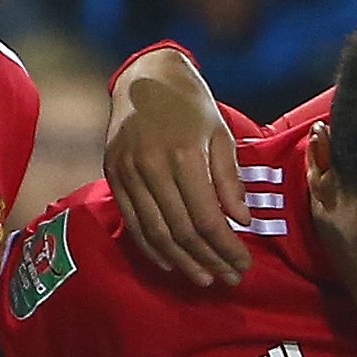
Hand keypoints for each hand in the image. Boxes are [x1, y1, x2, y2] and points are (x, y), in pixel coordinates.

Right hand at [102, 46, 248, 287]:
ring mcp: (127, 171)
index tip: (243, 265)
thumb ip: (229, 179)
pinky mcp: (112, 174)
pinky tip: (170, 262)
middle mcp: (151, 166)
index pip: (207, 218)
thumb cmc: (191, 105)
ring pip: (155, 232)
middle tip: (229, 279)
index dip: (226, 248)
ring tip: (204, 279)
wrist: (146, 77)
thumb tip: (242, 221)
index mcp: (184, 155)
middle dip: (208, 260)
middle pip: (181, 231)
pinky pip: (132, 221)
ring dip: (182, 262)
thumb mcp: (220, 134)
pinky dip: (151, 247)